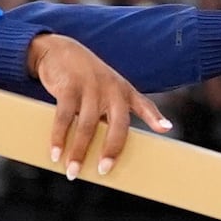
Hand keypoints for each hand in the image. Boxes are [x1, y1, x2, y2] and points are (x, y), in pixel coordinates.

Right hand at [27, 32, 170, 176]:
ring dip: (78, 151)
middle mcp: (111, 90)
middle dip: (111, 150)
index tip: (165, 129)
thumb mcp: (109, 88)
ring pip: (86, 126)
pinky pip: (63, 117)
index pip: (144, 105)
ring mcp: (90, 88)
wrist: (60, 50)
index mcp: (124, 91)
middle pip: (117, 125)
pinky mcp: (68, 88)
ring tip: (72, 171)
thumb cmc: (88, 77)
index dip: (155, 118)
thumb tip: (115, 144)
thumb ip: (117, 111)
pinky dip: (59, 137)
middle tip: (104, 170)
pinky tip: (55, 152)